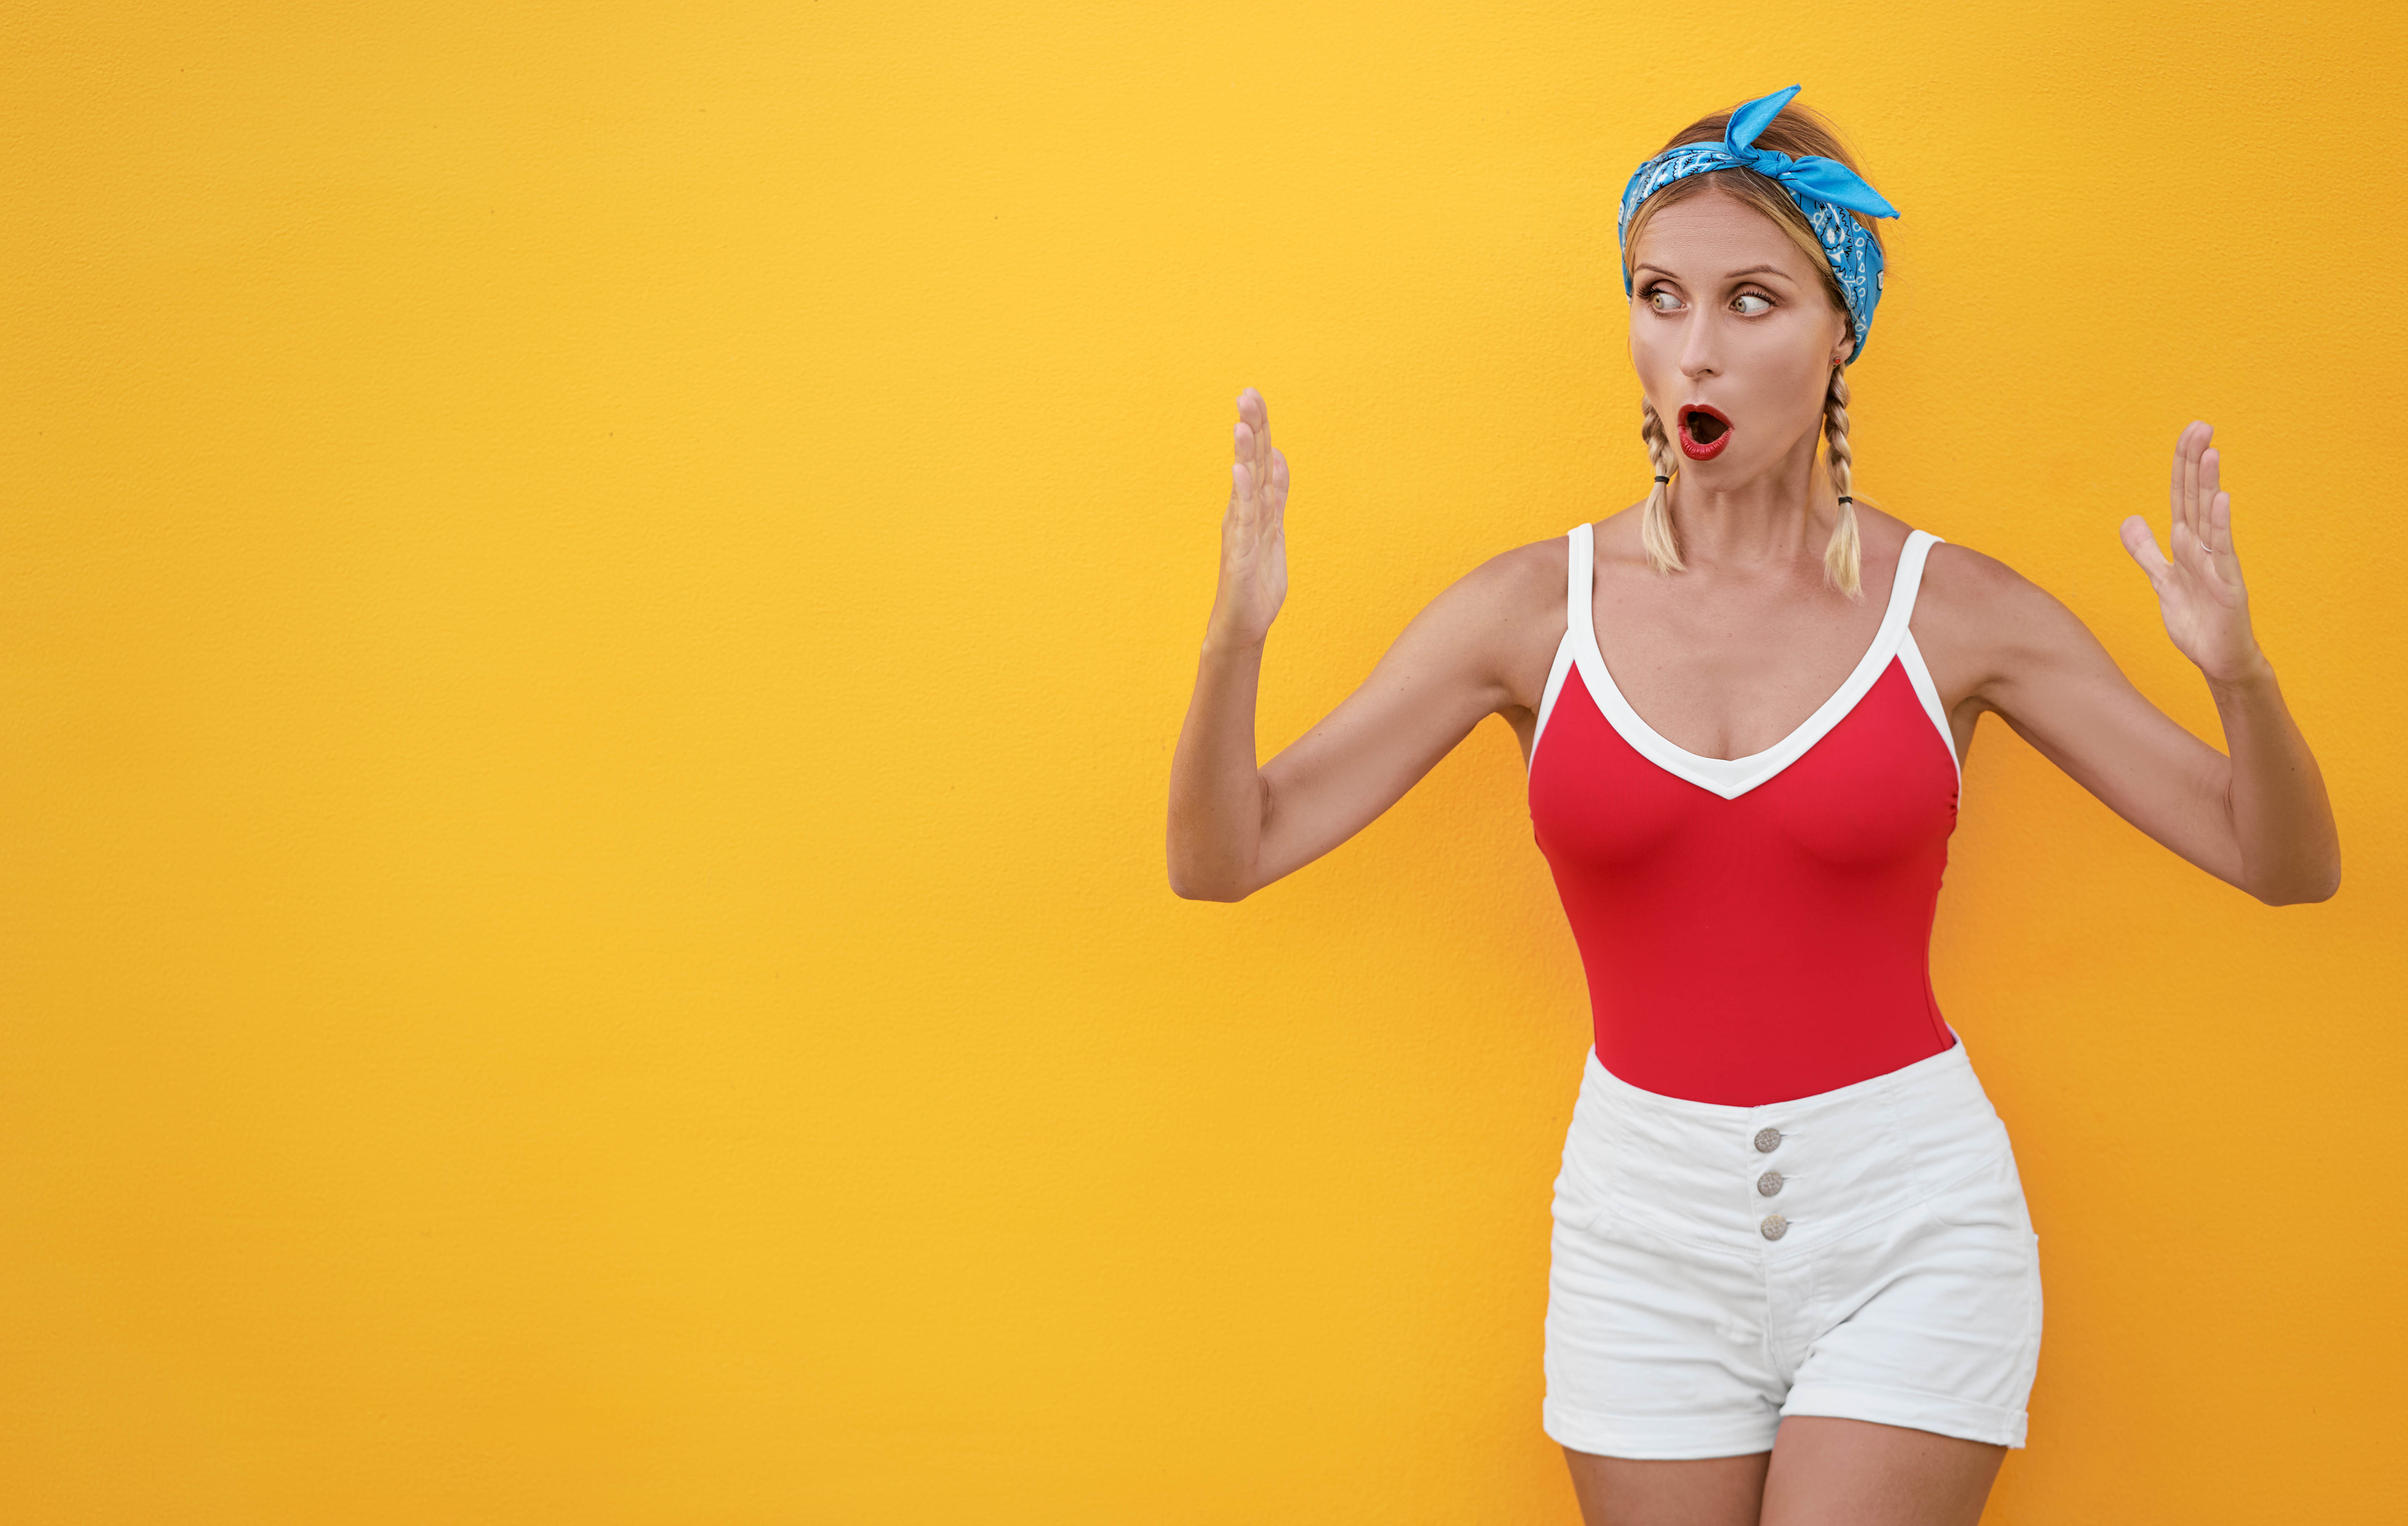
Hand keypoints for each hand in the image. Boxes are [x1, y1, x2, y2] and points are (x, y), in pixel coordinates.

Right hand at [1208, 387, 1289, 647]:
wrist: (1243, 623)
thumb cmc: (1256, 580)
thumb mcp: (1273, 529)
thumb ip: (1275, 494)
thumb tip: (1279, 458)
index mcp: (1254, 506)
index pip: (1260, 459)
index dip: (1260, 427)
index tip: (1253, 394)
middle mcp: (1243, 513)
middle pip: (1251, 464)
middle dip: (1251, 428)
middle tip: (1246, 395)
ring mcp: (1241, 532)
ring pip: (1245, 487)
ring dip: (1244, 455)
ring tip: (1242, 425)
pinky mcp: (1241, 554)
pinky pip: (1243, 520)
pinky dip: (1242, 494)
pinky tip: (1240, 471)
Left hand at [2119, 421, 2263, 685]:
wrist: (2217, 657)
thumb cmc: (2196, 619)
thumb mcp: (2163, 580)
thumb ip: (2146, 551)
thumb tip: (2130, 520)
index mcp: (2187, 544)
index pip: (2181, 496)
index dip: (2181, 466)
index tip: (2188, 433)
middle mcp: (2203, 547)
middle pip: (2196, 497)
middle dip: (2196, 462)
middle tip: (2201, 426)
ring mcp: (2218, 563)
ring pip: (2210, 516)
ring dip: (2209, 484)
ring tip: (2210, 451)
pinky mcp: (2228, 584)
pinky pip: (2222, 550)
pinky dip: (2220, 525)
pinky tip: (2221, 500)